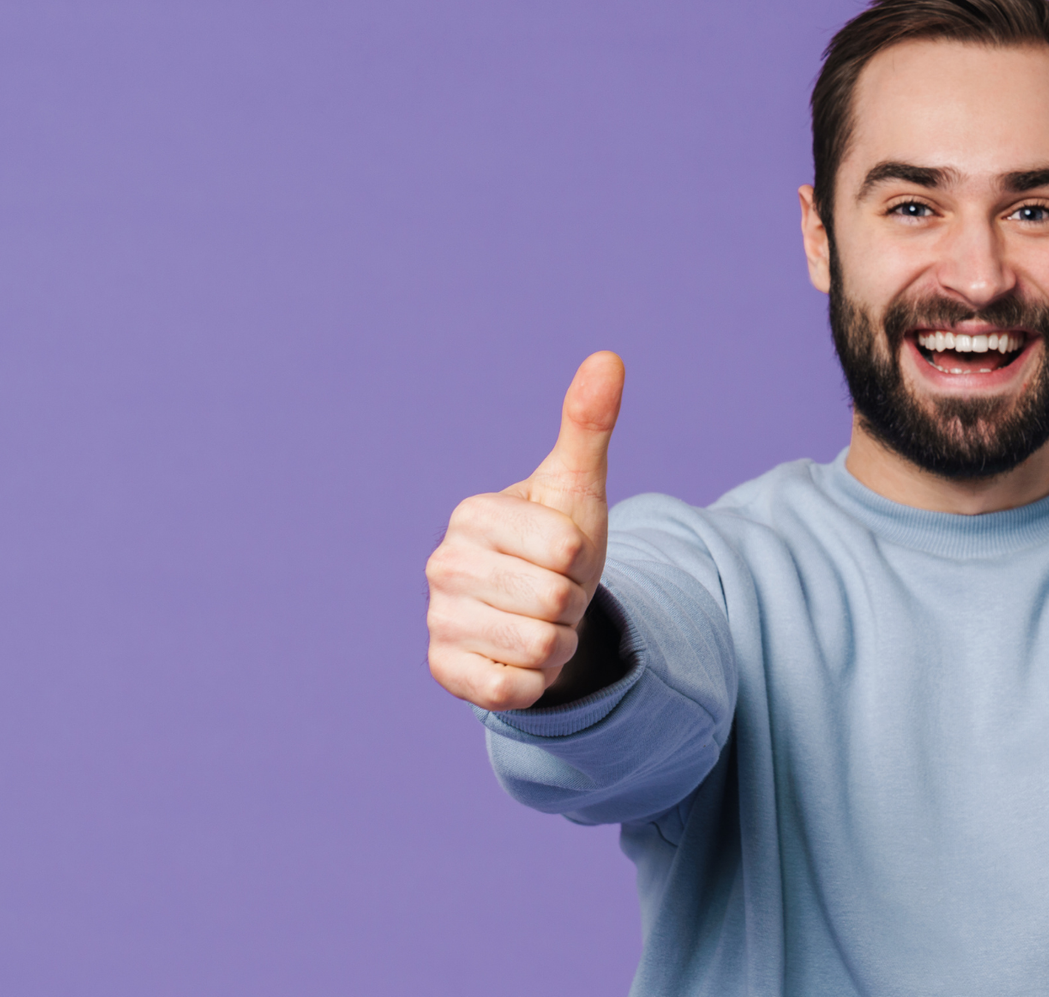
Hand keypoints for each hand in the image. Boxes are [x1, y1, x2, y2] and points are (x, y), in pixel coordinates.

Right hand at [426, 352, 624, 710]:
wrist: (538, 608)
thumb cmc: (557, 542)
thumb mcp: (579, 488)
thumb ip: (589, 425)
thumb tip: (609, 358)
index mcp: (474, 515)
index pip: (568, 549)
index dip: (582, 559)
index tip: (563, 555)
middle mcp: (442, 565)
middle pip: (555, 601)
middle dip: (572, 604)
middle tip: (554, 593)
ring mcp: (438, 620)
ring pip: (540, 647)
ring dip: (558, 643)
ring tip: (541, 623)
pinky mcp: (444, 672)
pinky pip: (513, 691)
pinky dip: (535, 681)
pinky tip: (521, 658)